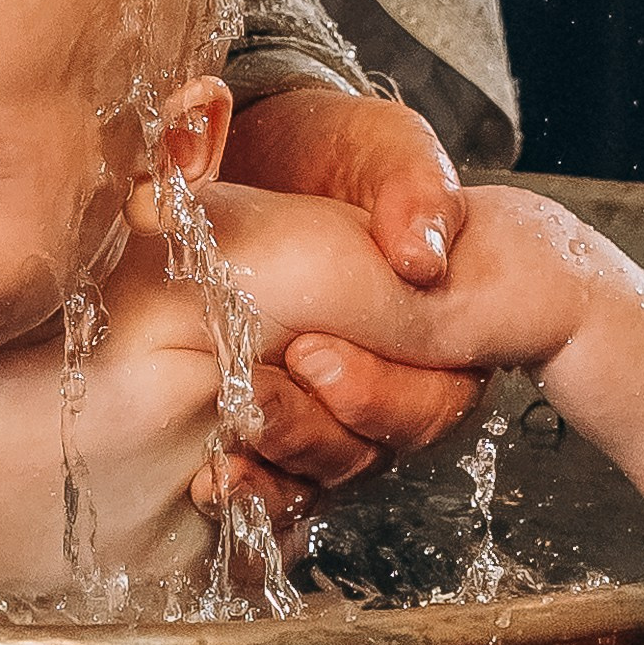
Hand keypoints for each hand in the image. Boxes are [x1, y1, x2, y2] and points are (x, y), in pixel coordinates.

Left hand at [192, 88, 483, 526]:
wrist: (267, 158)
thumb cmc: (340, 155)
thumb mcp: (385, 150)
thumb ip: (413, 190)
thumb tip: (418, 260)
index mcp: (435, 331)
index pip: (434, 398)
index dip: (376, 393)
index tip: (310, 355)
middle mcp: (390, 382)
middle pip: (375, 451)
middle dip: (312, 433)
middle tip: (251, 397)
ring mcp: (332, 410)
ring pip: (323, 478)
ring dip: (273, 474)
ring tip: (221, 463)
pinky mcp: (276, 425)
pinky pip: (278, 489)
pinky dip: (246, 494)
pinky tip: (208, 485)